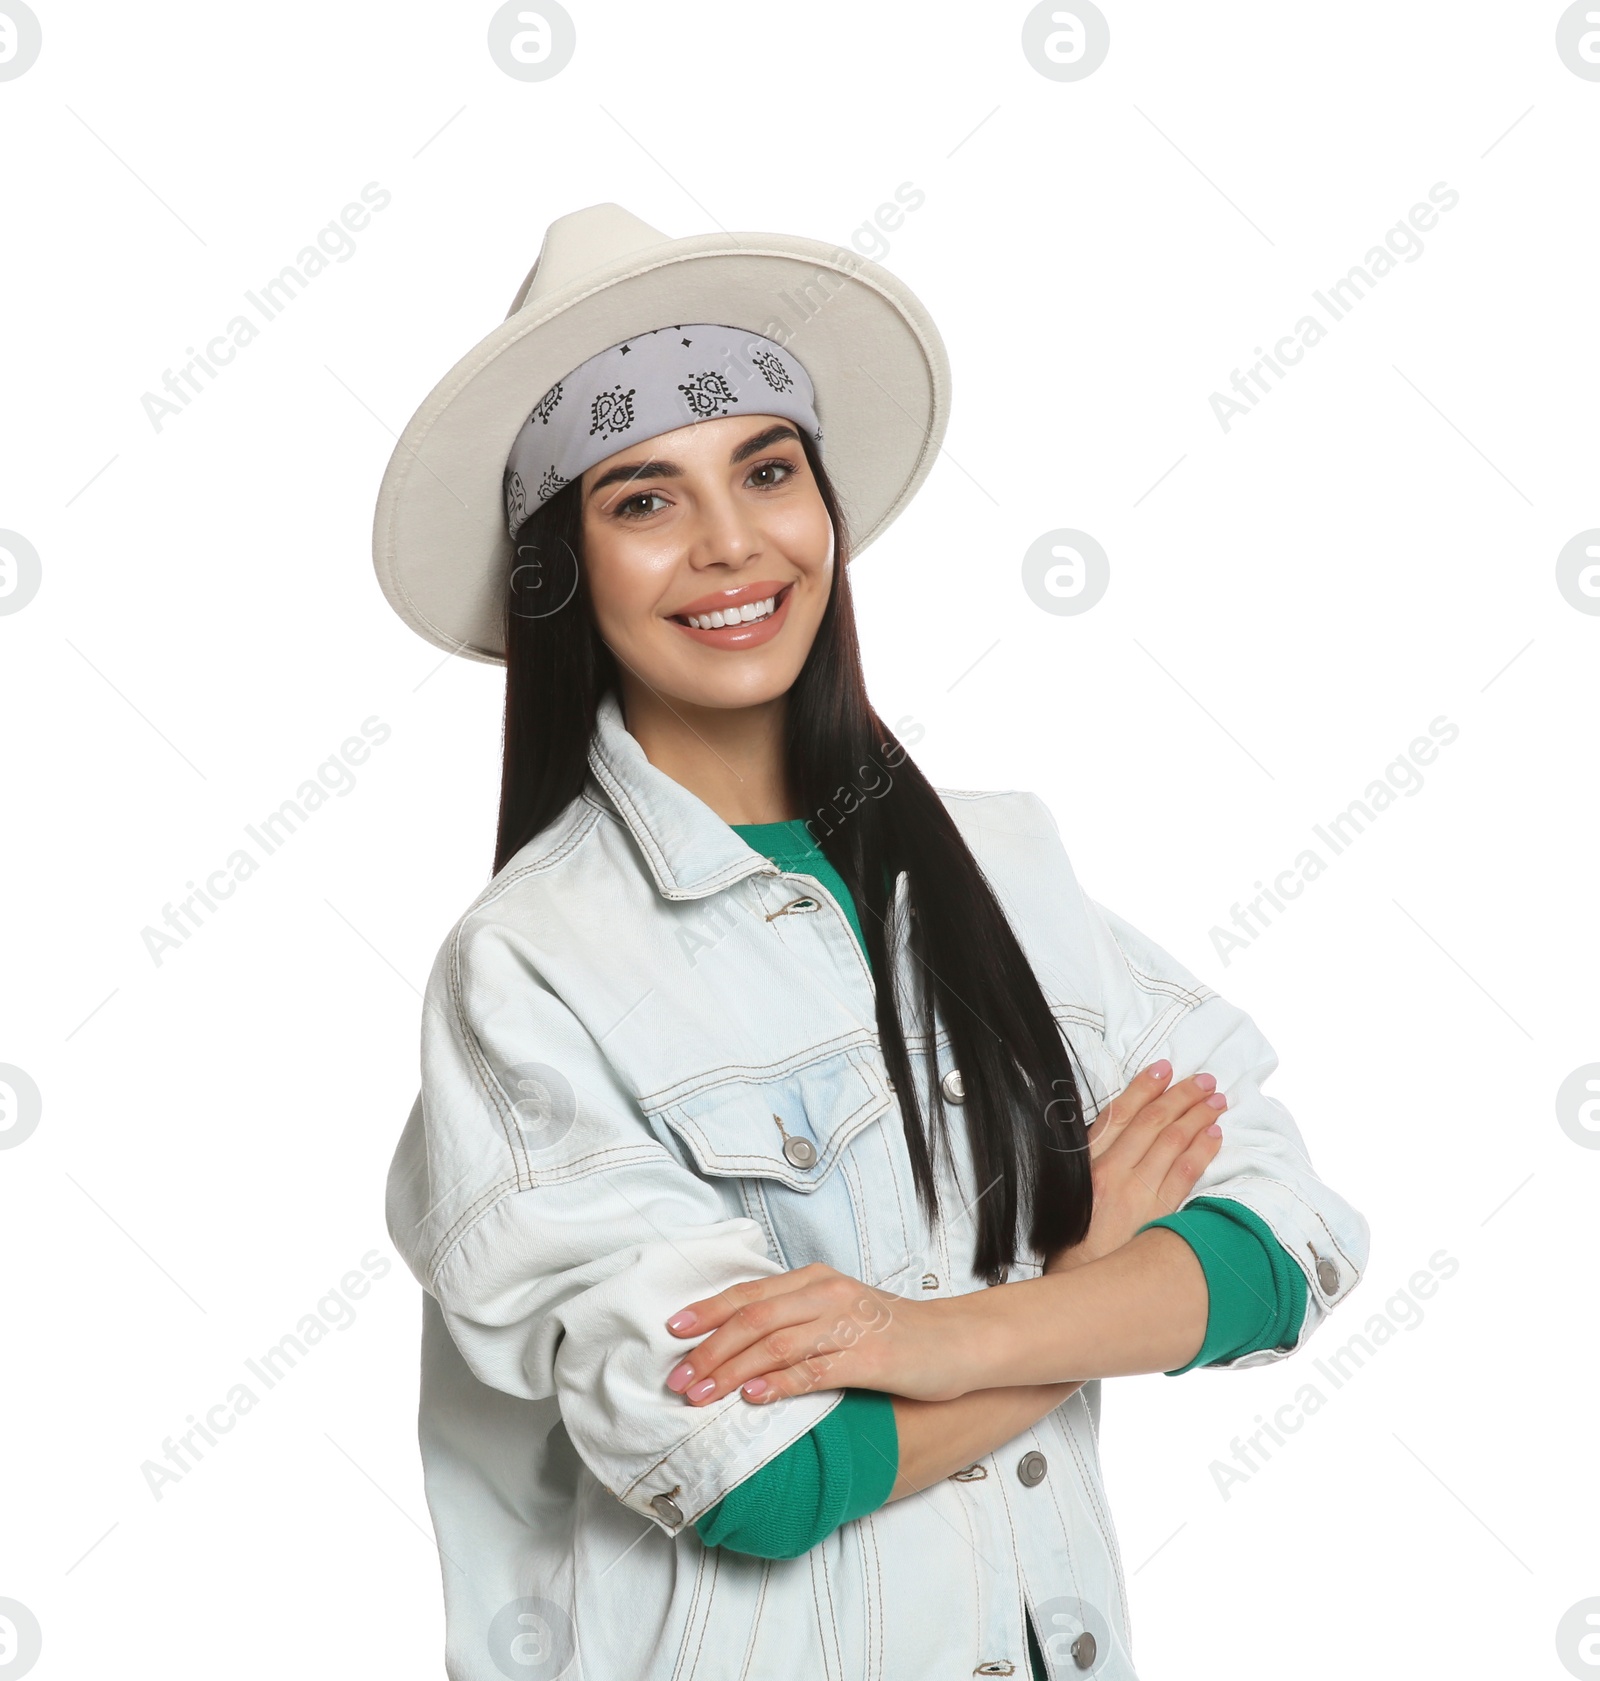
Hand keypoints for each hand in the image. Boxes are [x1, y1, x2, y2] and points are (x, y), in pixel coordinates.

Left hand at [662, 1264, 974, 1405]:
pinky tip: (752, 1396)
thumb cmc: (894, 1330)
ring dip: (732, 1370)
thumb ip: (795, 1318)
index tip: (673, 1331)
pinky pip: (813, 1370)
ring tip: (702, 1394)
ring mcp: (849, 1325)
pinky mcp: (869, 1358)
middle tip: (678, 1378)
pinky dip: (777, 1383)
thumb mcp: (839, 1310)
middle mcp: (828, 1295)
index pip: (750, 1293)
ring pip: (775, 1344)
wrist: (956, 1340)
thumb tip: (737, 1341)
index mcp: (816, 1280)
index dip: (708, 1312)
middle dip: (710, 1349)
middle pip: (754, 1319)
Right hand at [1044, 1058, 1225, 1273]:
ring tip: (1216, 1101)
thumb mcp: (1065, 1190)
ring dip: (1198, 1117)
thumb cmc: (1069, 1238)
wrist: (1076, 1283)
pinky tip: (1214, 1136)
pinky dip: (1202, 1150)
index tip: (1164, 1069)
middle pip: (1153, 1122)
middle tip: (1205, 1080)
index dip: (1144, 1087)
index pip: (1120, 1113)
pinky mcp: (1156, 1214)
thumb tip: (1113, 1131)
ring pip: (1173, 1143)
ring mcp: (1136, 1193)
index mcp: (1085, 1162)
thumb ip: (1088, 1160)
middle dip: (1182, 1096)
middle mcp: (1110, 1172)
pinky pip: (1186, 1173)